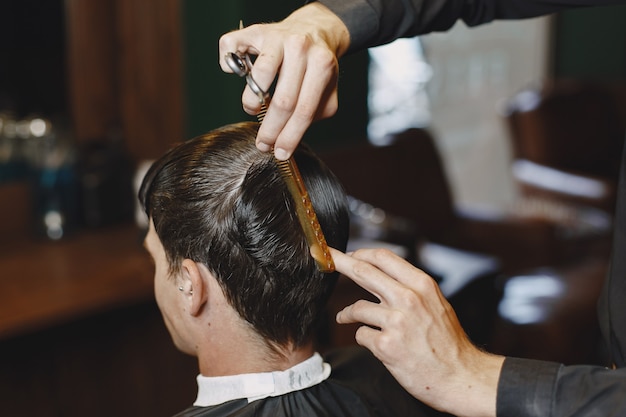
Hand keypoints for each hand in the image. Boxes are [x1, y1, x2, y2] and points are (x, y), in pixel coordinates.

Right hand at [219, 2, 349, 159]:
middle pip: (283, 100)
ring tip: (253, 109)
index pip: (304, 110)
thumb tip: (290, 137)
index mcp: (322, 64)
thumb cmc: (316, 66)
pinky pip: (231, 48)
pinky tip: (238, 74)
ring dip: (251, 101)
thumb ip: (316, 112)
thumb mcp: (327, 89)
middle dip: (270, 130)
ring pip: (259, 77)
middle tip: (263, 143)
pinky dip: (229, 66)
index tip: (279, 153)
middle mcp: (300, 47)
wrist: (313, 28)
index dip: (290, 136)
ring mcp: (276, 37)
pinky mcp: (254, 31)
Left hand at [332, 248, 503, 416]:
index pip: (384, 257)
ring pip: (357, 308)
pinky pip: (361, 334)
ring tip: (345, 317)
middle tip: (326, 258)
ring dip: (347, 313)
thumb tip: (382, 276)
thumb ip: (411, 288)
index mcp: (422, 285)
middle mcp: (408, 299)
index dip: (360, 253)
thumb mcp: (436, 304)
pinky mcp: (386, 345)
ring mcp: (396, 322)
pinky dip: (363, 338)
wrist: (461, 377)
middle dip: (339, 262)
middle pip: (363, 271)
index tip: (347, 254)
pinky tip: (373, 343)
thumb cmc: (448, 343)